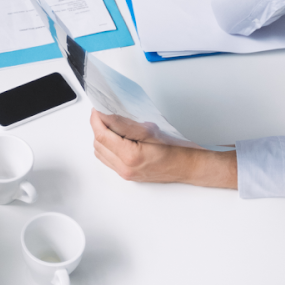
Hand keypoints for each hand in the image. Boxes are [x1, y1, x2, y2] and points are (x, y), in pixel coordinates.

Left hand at [89, 110, 235, 186]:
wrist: (188, 167)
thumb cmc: (176, 150)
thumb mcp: (151, 130)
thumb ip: (127, 124)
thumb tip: (109, 115)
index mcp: (130, 157)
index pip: (102, 135)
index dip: (97, 119)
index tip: (97, 109)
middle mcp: (125, 168)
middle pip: (98, 144)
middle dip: (98, 126)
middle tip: (103, 114)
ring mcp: (125, 173)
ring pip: (100, 152)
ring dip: (101, 137)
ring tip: (109, 124)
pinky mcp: (126, 174)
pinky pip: (107, 160)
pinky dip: (106, 147)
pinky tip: (114, 138)